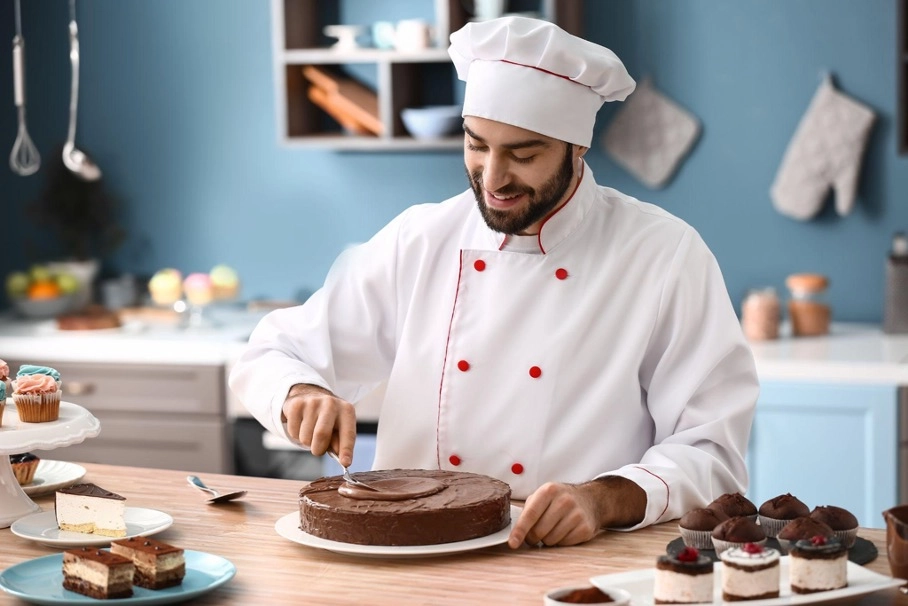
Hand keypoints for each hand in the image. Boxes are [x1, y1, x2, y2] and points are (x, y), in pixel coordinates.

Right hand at [281, 384, 356, 467]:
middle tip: (318, 449)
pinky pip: (293, 432)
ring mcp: (312, 402)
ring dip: (307, 442)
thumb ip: (341, 444)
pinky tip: (301, 425)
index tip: (345, 463)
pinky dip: (296, 435)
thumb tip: (343, 460)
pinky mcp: (296, 404)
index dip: (346, 450)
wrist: (310, 395)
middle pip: (321, 435)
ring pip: (305, 437)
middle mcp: (331, 403)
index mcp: (346, 410)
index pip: (348, 433)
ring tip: (310, 431)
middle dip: (318, 449)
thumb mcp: (339, 428)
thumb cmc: (328, 418)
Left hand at [507, 476, 645, 547]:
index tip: (513, 543)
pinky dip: (560, 542)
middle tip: (537, 532)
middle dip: (533, 536)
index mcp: (549, 490)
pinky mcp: (585, 528)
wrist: (591, 499)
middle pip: (538, 531)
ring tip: (554, 527)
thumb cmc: (560, 499)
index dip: (520, 531)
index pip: (530, 514)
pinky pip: (563, 545)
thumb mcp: (543, 495)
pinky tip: (565, 530)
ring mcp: (576, 515)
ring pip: (550, 540)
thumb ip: (528, 510)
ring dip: (548, 539)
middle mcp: (564, 501)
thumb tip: (515, 532)